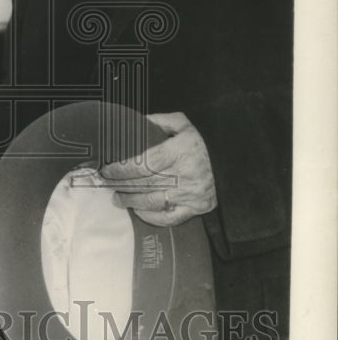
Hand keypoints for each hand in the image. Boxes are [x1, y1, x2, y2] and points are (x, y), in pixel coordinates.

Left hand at [98, 112, 216, 226]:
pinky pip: (168, 217)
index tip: (108, 168)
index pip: (145, 163)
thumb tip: (135, 123)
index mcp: (181, 151)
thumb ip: (159, 122)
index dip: (123, 168)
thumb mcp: (183, 125)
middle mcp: (186, 174)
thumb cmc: (200, 145)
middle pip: (145, 183)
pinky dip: (150, 216)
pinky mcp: (195, 209)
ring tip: (117, 198)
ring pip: (152, 201)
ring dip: (130, 201)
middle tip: (107, 182)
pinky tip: (138, 210)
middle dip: (121, 184)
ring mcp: (191, 194)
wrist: (231, 166)